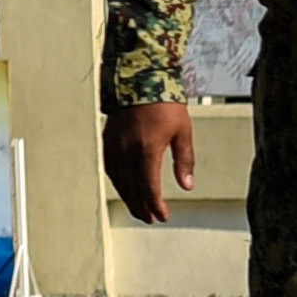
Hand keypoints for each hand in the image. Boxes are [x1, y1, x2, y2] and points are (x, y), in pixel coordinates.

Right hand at [107, 97, 193, 227]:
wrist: (140, 78)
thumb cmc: (164, 103)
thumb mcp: (182, 131)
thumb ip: (184, 161)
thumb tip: (187, 186)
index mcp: (147, 150)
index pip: (149, 188)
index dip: (155, 205)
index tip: (163, 216)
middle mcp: (127, 151)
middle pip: (131, 189)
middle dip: (141, 207)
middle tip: (150, 218)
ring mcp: (115, 146)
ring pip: (119, 181)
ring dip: (128, 198)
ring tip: (139, 208)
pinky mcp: (108, 140)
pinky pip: (110, 168)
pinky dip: (118, 182)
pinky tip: (125, 187)